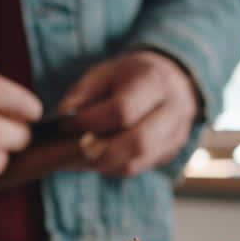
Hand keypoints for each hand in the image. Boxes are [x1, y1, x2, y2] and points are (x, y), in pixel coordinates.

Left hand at [57, 50, 199, 175]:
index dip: (90, 121)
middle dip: (95, 150)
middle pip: (136, 143)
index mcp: (155, 81)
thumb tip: (63, 113)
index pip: (123, 111)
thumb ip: (83, 91)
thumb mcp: (105, 72)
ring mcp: (176, 136)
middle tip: (64, 151)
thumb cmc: (131, 75)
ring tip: (71, 158)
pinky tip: (89, 160)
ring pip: (135, 162)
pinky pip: (136, 168)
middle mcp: (174, 110)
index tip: (65, 124)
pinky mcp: (169, 153)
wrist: (171, 80)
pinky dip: (108, 167)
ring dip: (99, 164)